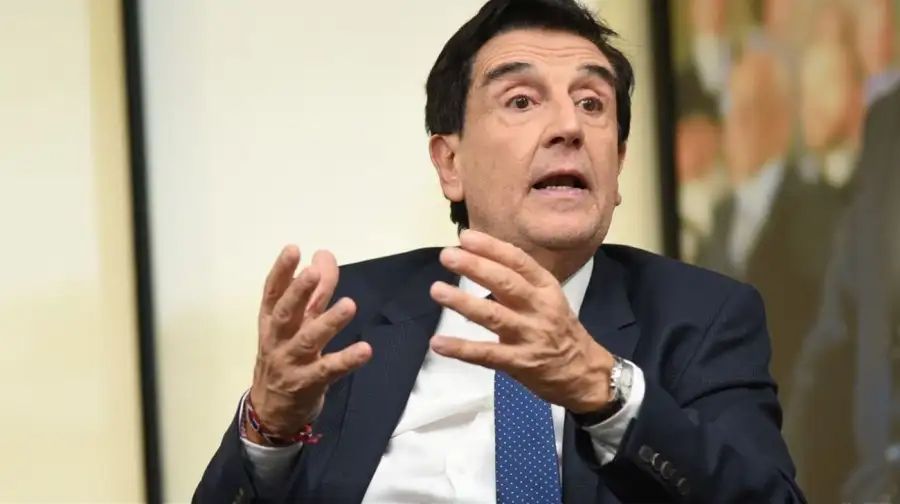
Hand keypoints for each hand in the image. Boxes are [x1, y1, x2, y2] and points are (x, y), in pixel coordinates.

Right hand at [248, 246, 371, 443]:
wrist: (271, 412)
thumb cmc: (286, 358)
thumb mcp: (296, 324)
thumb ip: (313, 292)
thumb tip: (323, 256)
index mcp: (271, 323)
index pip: (273, 293)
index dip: (281, 271)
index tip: (293, 249)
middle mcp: (277, 340)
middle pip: (286, 313)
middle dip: (299, 292)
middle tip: (314, 273)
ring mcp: (291, 363)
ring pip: (307, 340)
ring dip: (328, 322)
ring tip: (349, 305)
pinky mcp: (308, 384)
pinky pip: (329, 370)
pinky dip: (347, 359)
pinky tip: (365, 349)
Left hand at [428, 230, 614, 413]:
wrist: (584, 373)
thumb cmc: (559, 330)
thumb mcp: (547, 298)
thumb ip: (518, 281)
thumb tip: (480, 258)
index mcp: (546, 287)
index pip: (518, 261)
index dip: (492, 247)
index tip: (466, 237)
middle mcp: (539, 308)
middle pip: (505, 283)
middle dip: (475, 267)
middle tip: (447, 255)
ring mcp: (529, 336)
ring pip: (493, 316)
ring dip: (464, 302)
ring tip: (438, 290)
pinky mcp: (519, 363)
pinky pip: (487, 354)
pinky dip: (461, 348)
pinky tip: (438, 342)